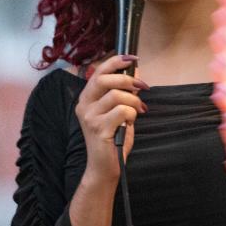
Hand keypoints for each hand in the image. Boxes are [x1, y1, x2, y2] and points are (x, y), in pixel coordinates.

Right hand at [74, 53, 148, 183]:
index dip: (115, 61)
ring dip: (134, 102)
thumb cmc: (114, 139)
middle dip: (127, 79)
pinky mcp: (99, 129)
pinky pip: (122, 111)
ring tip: (138, 111)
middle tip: (142, 87)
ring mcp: (89, 117)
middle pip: (104, 79)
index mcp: (87, 98)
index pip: (98, 72)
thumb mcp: (120, 111)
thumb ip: (125, 92)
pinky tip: (130, 123)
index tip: (132, 58)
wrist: (106, 166)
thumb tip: (136, 71)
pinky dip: (132, 115)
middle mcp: (84, 106)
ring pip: (117, 96)